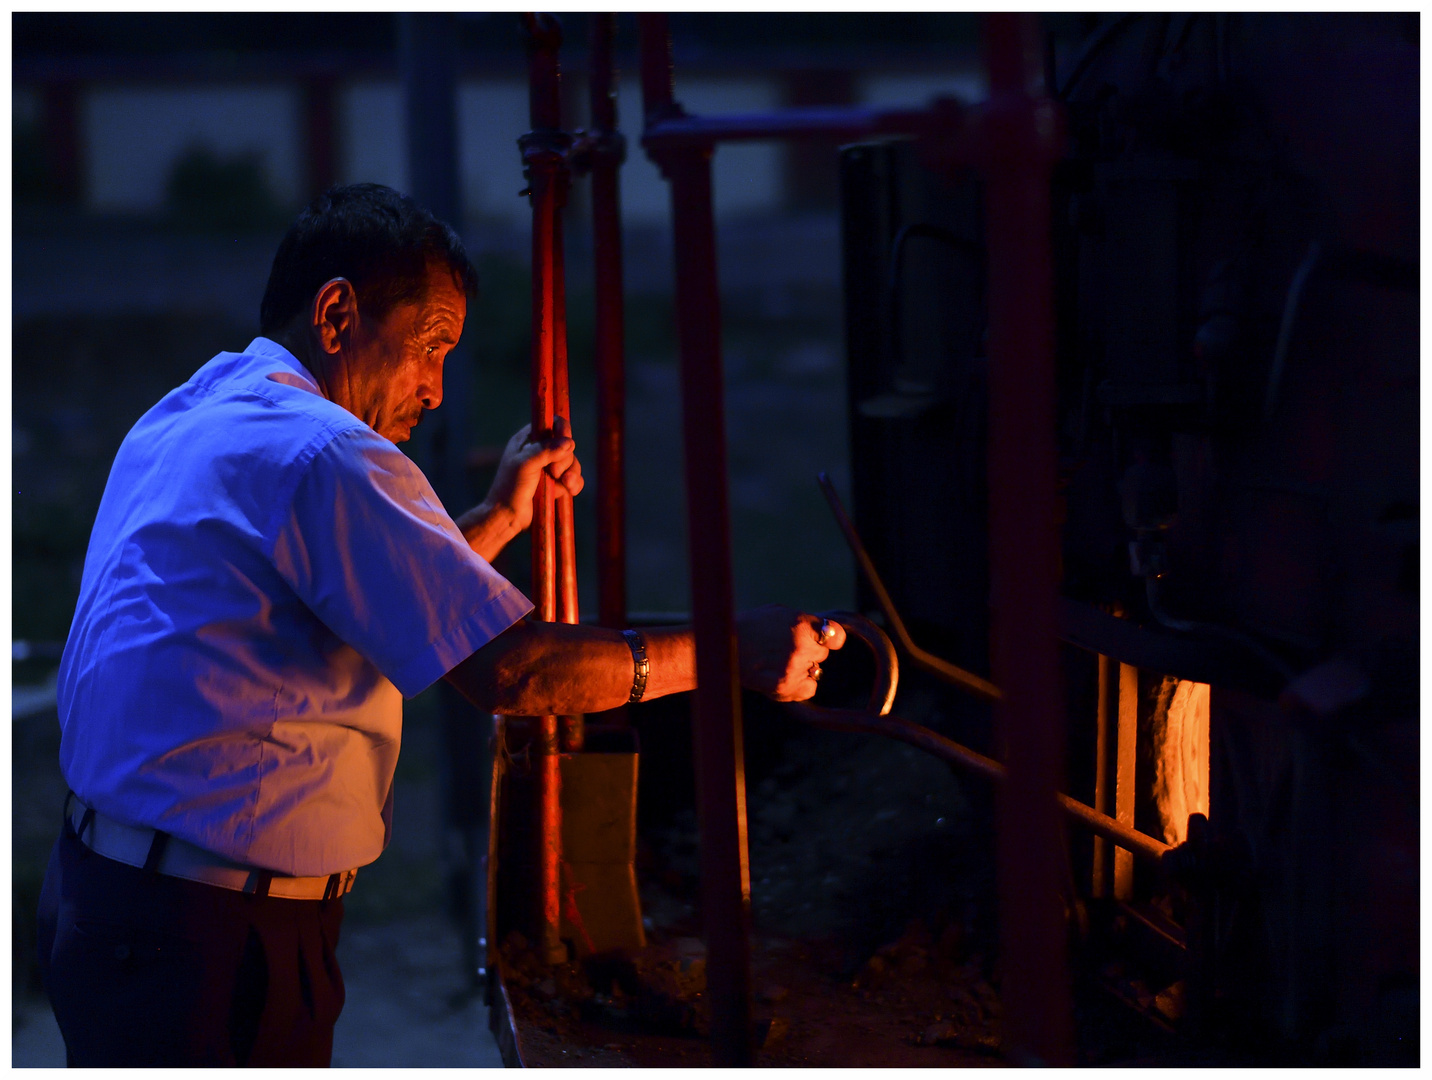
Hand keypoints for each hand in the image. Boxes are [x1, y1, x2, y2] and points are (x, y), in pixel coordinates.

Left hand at [485, 417, 583, 532]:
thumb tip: (569, 442)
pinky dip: (574, 484)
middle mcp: (539, 452)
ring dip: (572, 473)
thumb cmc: (511, 487)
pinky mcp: (556, 485)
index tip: (566, 440)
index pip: (551, 424)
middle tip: (554, 472)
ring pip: (572, 463)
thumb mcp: (525, 464)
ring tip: (564, 484)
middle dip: (565, 459)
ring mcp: (548, 469)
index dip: (562, 429)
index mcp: (528, 440)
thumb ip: (546, 450)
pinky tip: (569, 490)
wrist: (508, 517)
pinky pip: (574, 479)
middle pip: (566, 445)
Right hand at [735, 604, 847, 701]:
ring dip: (802, 668)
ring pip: (815, 671)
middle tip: (786, 649)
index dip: (831, 639)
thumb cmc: (749, 626)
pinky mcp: (785, 687)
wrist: (721, 647)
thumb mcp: (778, 613)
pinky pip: (808, 688)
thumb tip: (826, 630)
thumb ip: (804, 621)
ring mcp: (793, 668)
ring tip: (778, 662)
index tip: (826, 641)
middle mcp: (800, 646)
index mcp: (800, 624)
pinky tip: (782, 677)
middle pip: (822, 654)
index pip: (836, 635)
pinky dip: (799, 686)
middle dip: (810, 652)